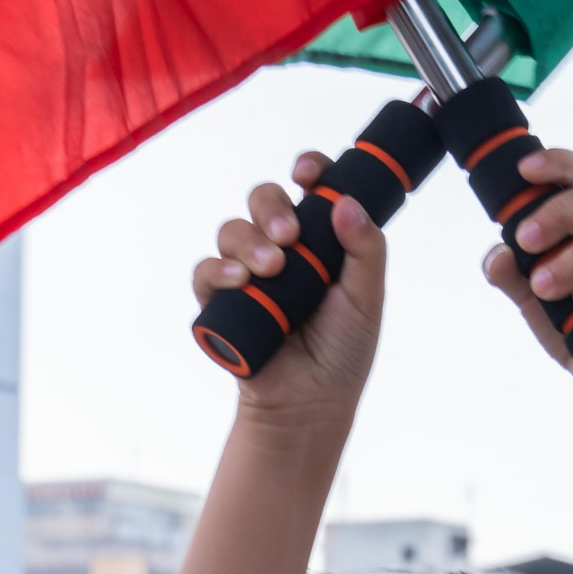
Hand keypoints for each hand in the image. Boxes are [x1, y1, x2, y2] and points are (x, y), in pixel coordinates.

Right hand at [192, 153, 384, 424]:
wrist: (310, 404)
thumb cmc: (342, 352)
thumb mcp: (366, 299)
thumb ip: (366, 251)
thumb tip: (347, 203)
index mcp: (319, 239)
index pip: (309, 188)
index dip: (308, 170)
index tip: (307, 173)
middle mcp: (281, 249)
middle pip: (263, 200)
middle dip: (271, 208)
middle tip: (290, 236)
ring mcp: (248, 273)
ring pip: (232, 231)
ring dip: (248, 242)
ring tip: (270, 270)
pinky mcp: (221, 301)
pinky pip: (206, 272)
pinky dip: (218, 271)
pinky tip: (238, 281)